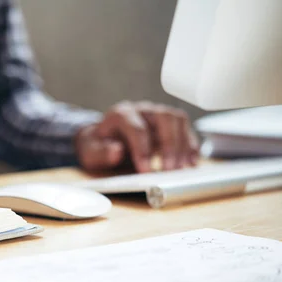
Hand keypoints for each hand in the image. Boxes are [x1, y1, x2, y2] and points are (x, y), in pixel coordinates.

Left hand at [75, 101, 198, 172]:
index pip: (136, 128)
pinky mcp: (168, 124)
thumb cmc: (97, 146)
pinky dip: (190, 145)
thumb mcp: (90, 152)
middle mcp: (141, 110)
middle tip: (170, 170)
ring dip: (183, 144)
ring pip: (177, 120)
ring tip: (182, 169)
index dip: (143, 149)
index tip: (146, 171)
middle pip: (164, 117)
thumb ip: (101, 152)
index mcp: (120, 114)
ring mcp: (156, 114)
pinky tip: (191, 163)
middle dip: (169, 145)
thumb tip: (116, 151)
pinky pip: (185, 128)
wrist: (102, 140)